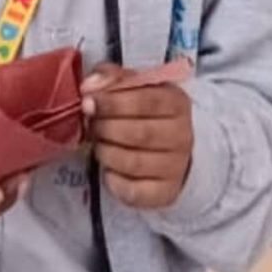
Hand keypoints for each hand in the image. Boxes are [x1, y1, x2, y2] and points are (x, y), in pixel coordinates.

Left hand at [82, 64, 193, 209]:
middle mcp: (182, 136)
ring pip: (133, 162)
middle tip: (91, 125)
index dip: (113, 102)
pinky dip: (113, 180)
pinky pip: (133, 191)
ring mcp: (176, 167)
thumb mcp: (133, 86)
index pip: (146, 101)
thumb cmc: (145, 112)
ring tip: (99, 143)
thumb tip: (89, 86)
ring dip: (106, 152)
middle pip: (139, 133)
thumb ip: (111, 78)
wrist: (170, 151)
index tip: (88, 102)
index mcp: (177, 103)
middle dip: (105, 128)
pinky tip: (108, 169)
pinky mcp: (164, 193)